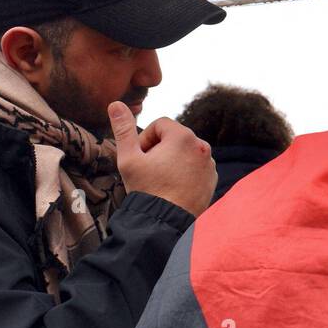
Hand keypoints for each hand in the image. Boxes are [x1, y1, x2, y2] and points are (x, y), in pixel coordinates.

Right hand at [109, 102, 216, 216]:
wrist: (165, 223)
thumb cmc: (146, 189)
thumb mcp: (128, 158)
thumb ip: (123, 128)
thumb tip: (115, 103)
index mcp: (183, 136)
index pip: (160, 124)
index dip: (145, 139)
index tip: (140, 157)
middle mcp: (202, 146)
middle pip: (174, 138)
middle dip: (159, 150)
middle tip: (149, 170)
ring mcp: (209, 163)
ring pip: (186, 152)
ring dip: (173, 160)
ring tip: (161, 180)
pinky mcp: (212, 179)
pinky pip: (196, 167)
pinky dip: (185, 173)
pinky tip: (173, 188)